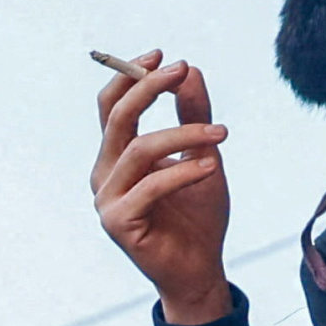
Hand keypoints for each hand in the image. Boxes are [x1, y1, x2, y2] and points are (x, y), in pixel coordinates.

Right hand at [90, 51, 232, 325]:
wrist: (199, 269)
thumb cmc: (197, 216)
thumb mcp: (203, 154)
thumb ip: (195, 116)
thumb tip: (191, 71)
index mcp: (117, 156)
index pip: (112, 106)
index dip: (130, 76)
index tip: (163, 56)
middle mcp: (104, 174)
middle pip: (117, 117)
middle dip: (148, 88)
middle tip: (182, 70)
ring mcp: (107, 200)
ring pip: (139, 149)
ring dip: (183, 134)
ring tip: (220, 134)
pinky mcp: (118, 223)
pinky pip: (150, 186)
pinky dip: (183, 172)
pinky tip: (210, 167)